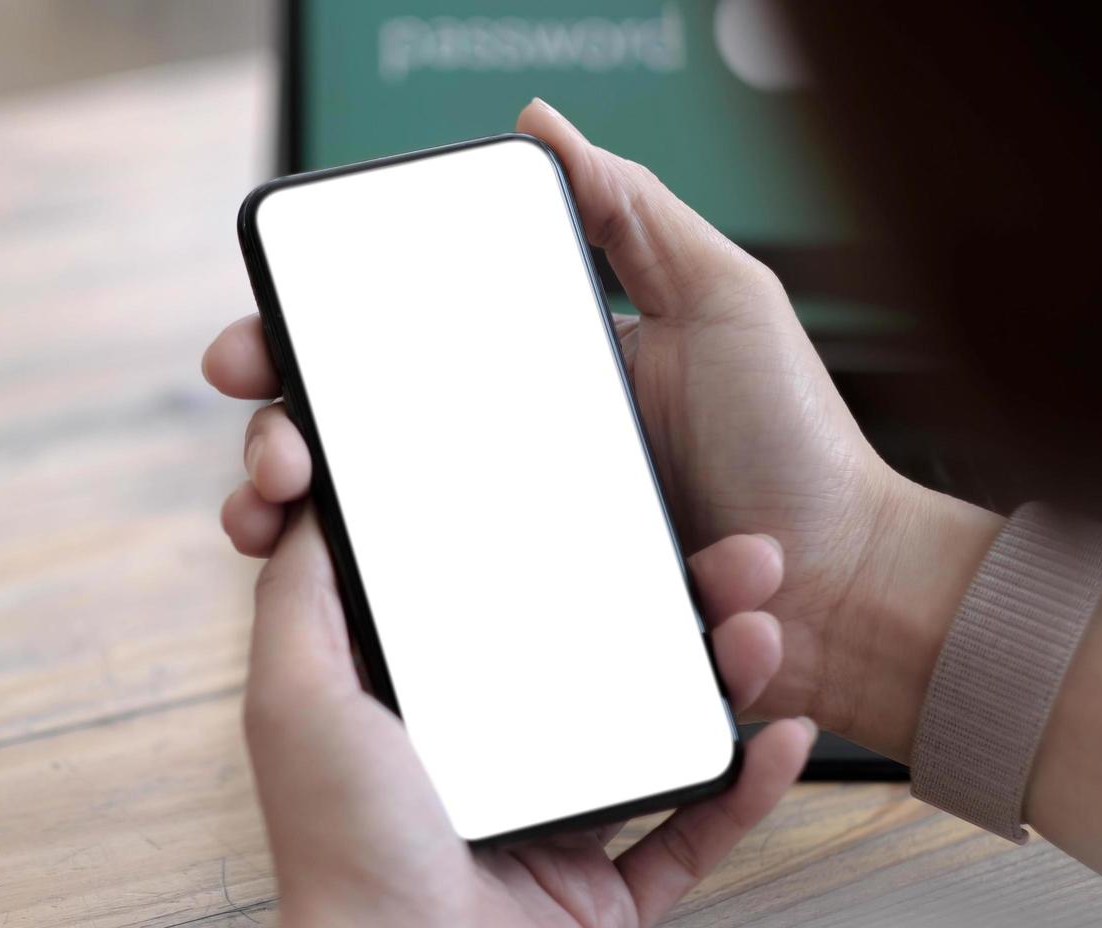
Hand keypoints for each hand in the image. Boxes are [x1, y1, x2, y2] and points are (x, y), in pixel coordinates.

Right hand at [209, 99, 937, 751]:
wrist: (854, 592)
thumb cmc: (798, 448)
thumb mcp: (723, 298)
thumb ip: (633, 210)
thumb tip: (535, 122)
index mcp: (526, 384)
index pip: (378, 360)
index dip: (294, 351)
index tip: (247, 351)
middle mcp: (497, 466)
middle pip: (342, 451)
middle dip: (271, 446)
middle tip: (270, 457)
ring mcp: (503, 553)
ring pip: (355, 546)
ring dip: (292, 536)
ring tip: (278, 524)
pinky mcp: (522, 631)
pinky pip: (422, 627)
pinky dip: (359, 615)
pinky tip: (339, 599)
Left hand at [243, 507, 815, 927]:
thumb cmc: (339, 853)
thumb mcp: (297, 694)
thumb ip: (302, 596)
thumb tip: (314, 502)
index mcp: (420, 708)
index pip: (501, 603)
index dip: (562, 543)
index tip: (621, 490)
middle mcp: (487, 760)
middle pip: (596, 657)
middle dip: (675, 602)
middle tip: (733, 558)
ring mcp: (550, 827)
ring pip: (654, 732)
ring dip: (721, 677)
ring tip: (762, 628)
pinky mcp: (600, 897)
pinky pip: (690, 831)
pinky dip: (743, 787)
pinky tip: (780, 732)